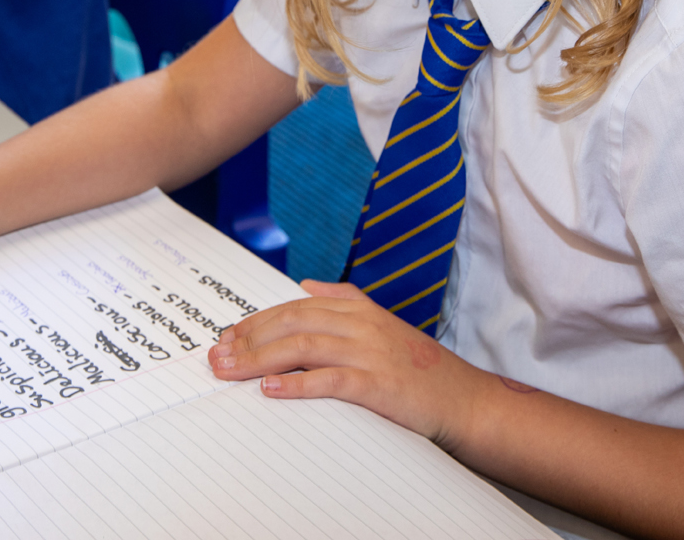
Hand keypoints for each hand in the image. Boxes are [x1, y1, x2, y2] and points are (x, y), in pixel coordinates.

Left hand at [206, 280, 491, 448]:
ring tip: (230, 372)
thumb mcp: (384, 323)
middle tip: (217, 356)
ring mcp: (372, 353)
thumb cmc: (421, 369)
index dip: (257, 320)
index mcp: (359, 310)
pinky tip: (271, 390)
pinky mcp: (380, 384)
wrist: (465, 400)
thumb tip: (308, 283)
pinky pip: (332, 380)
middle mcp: (362, 325)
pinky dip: (299, 384)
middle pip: (293, 323)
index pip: (296, 307)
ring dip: (261, 359)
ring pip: (304, 347)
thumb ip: (346, 299)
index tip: (226, 336)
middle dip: (249, 338)